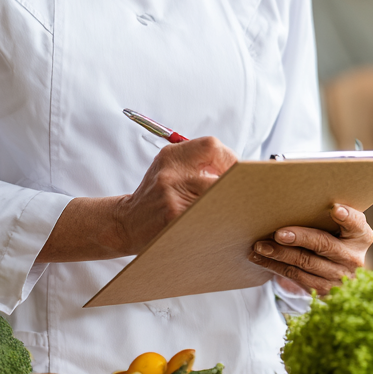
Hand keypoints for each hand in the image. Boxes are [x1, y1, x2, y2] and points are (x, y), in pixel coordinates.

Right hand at [38, 136, 236, 262]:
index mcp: (171, 156)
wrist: (127, 223)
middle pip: (220, 176)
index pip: (212, 147)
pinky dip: (219, 222)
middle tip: (245, 197)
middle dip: (237, 188)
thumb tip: (244, 171)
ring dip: (231, 207)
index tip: (239, 173)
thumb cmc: (156, 197)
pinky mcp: (174, 220)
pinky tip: (220, 226)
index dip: (231, 160)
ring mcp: (171, 198)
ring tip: (235, 212)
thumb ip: (200, 164)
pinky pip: (208, 219)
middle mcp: (170, 174)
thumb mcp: (169, 170)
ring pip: (218, 199)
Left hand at [249, 204, 372, 294]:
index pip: (356, 224)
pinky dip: (275, 266)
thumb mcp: (337, 226)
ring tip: (260, 246)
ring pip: (304, 263)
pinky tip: (260, 258)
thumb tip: (286, 193)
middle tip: (278, 234)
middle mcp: (353, 258)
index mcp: (360, 236)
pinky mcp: (323, 290)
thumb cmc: (332, 236)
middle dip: (298, 238)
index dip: (347, 217)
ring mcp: (339, 277)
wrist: (338, 271)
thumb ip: (322, 213)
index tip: (335, 209)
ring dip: (279, 254)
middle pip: (323, 245)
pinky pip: (295, 276)